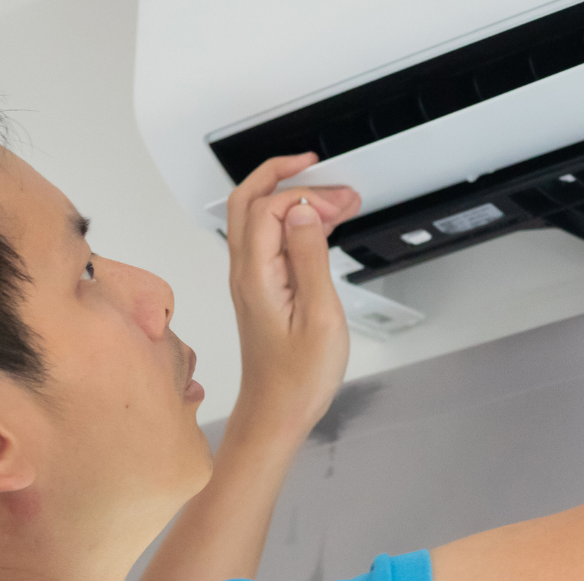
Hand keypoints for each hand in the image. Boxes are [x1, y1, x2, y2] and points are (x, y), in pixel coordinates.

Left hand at [222, 153, 360, 443]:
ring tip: (335, 199)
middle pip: (246, 202)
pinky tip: (322, 227)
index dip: (305, 196)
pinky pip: (270, 241)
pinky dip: (294, 223)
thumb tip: (303, 212)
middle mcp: (246, 273)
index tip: (337, 203)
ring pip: (258, 219)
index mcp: (256, 275)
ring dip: (292, 198)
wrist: (276, 413)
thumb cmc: (298, 377)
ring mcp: (250, 280)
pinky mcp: (261, 290)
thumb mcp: (319, 315)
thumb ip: (310, 257)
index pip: (269, 209)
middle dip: (282, 176)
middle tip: (320, 170)